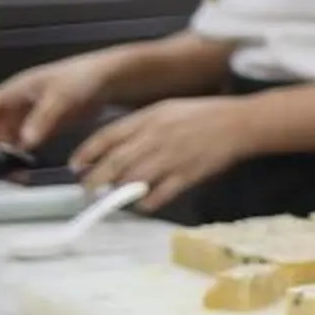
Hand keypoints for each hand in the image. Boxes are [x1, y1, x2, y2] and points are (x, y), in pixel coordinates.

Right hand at [0, 51, 122, 156]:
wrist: (109, 78)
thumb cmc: (83, 77)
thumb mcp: (60, 97)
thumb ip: (42, 119)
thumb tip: (25, 142)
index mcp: (14, 91)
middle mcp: (17, 104)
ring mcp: (30, 116)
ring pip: (4, 138)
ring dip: (1, 154)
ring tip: (4, 173)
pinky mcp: (43, 127)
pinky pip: (23, 144)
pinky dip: (19, 156)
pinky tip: (23, 168)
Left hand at [71, 99, 252, 212]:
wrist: (238, 123)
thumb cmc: (201, 114)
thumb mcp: (166, 110)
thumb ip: (140, 127)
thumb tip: (114, 147)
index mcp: (148, 118)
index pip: (107, 136)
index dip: (87, 153)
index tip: (75, 166)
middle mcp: (155, 137)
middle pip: (114, 163)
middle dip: (94, 180)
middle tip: (86, 191)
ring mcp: (171, 158)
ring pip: (132, 181)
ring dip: (118, 194)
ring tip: (112, 199)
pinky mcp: (187, 176)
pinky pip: (159, 195)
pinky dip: (146, 203)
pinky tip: (143, 204)